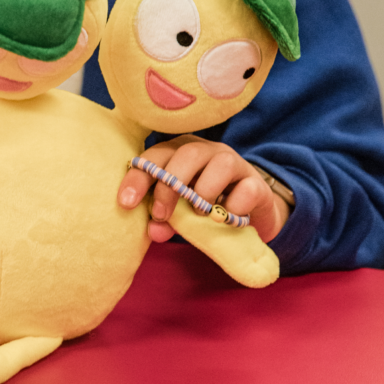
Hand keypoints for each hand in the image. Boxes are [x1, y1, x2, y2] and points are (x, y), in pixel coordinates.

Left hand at [117, 135, 289, 243]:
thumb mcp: (181, 213)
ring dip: (205, 192)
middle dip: (170, 185)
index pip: (156, 155)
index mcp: (180, 152)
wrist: (249, 213)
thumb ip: (166, 219)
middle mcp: (207, 151)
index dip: (139, 176)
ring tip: (200, 214)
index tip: (126, 202)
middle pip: (187, 153)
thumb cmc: (205, 207)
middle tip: (162, 214)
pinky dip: (234, 205)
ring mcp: (234, 163)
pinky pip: (248, 188)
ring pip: (220, 164)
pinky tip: (227, 217)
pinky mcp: (256, 183)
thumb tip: (153, 231)